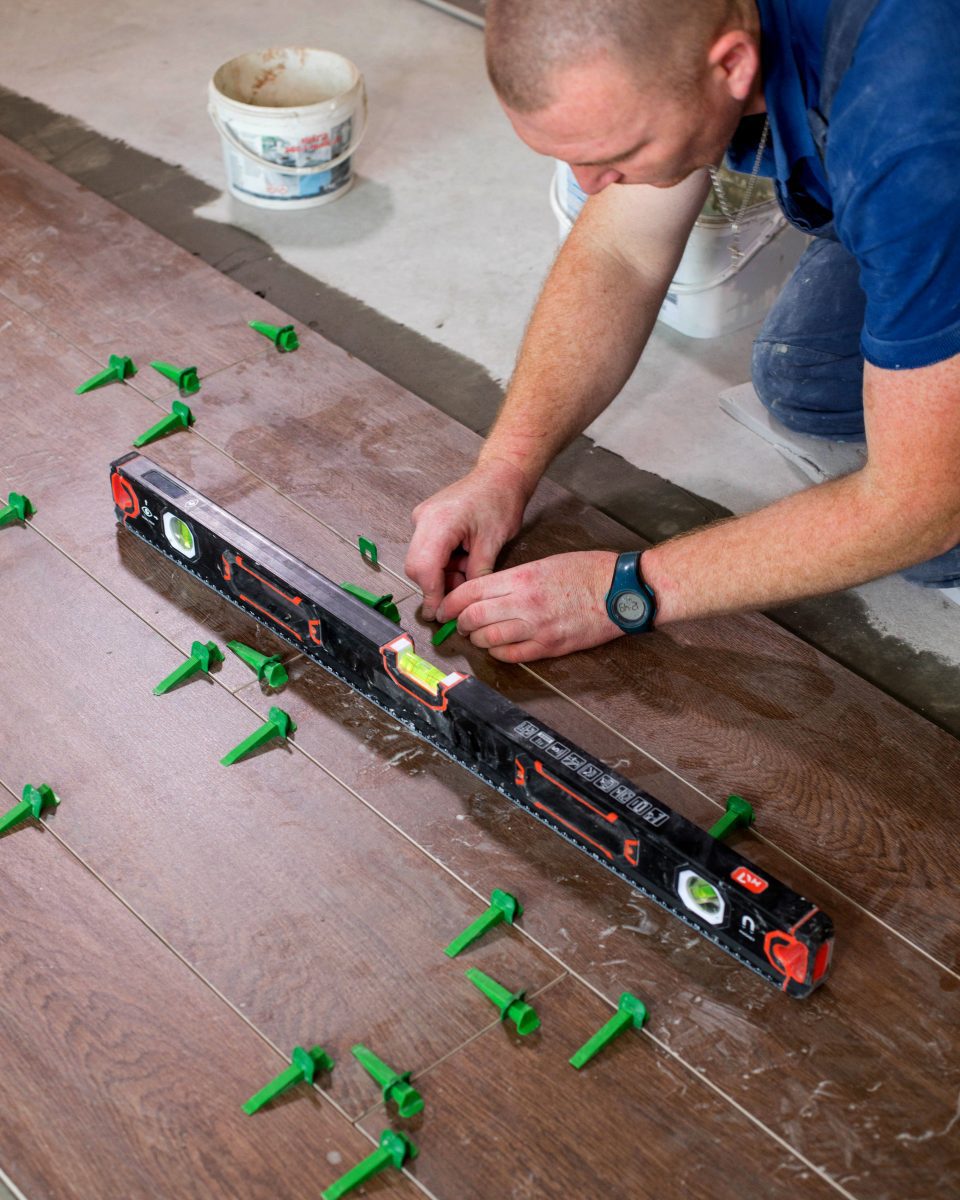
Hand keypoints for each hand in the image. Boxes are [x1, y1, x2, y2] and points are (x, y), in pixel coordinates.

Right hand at [405, 459, 531, 620]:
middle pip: (418, 566)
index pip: (424, 568)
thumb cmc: (501, 501)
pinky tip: (464, 561)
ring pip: (422, 561)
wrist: (501, 474)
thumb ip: (476, 575)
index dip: (431, 595)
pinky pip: (428, 551)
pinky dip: (444, 563)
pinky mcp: (427, 520)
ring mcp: (423, 518)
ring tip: (469, 571)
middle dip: (437, 586)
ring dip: (443, 575)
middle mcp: (424, 519)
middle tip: (461, 595)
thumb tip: (465, 604)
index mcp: (440, 522)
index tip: (441, 615)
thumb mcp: (492, 544)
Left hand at [437, 550, 623, 662]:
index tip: (445, 607)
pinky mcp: (550, 646)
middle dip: (459, 622)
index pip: (471, 591)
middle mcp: (525, 603)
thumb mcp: (546, 563)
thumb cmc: (590, 571)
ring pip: (488, 640)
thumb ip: (514, 578)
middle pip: (473, 618)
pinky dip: (498, 652)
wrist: (623, 591)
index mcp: (523, 577)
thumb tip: (488, 591)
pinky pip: (512, 655)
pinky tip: (498, 647)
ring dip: (477, 639)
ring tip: (477, 635)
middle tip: (458, 623)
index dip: (451, 602)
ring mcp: (537, 628)